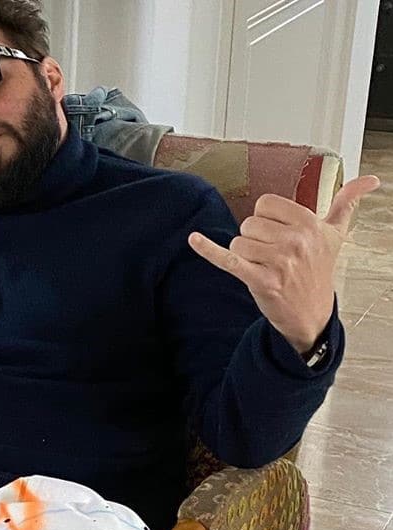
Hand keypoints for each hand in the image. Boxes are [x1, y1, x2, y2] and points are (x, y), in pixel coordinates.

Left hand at [188, 175, 380, 353]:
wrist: (311, 313)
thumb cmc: (318, 270)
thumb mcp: (336, 235)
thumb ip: (347, 203)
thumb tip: (371, 180)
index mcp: (310, 224)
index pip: (265, 204)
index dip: (266, 219)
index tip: (279, 234)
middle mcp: (296, 241)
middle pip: (249, 223)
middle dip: (255, 238)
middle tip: (272, 255)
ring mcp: (278, 261)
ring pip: (238, 241)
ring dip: (245, 254)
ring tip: (264, 267)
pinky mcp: (259, 280)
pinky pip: (227, 258)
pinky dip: (208, 249)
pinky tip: (194, 239)